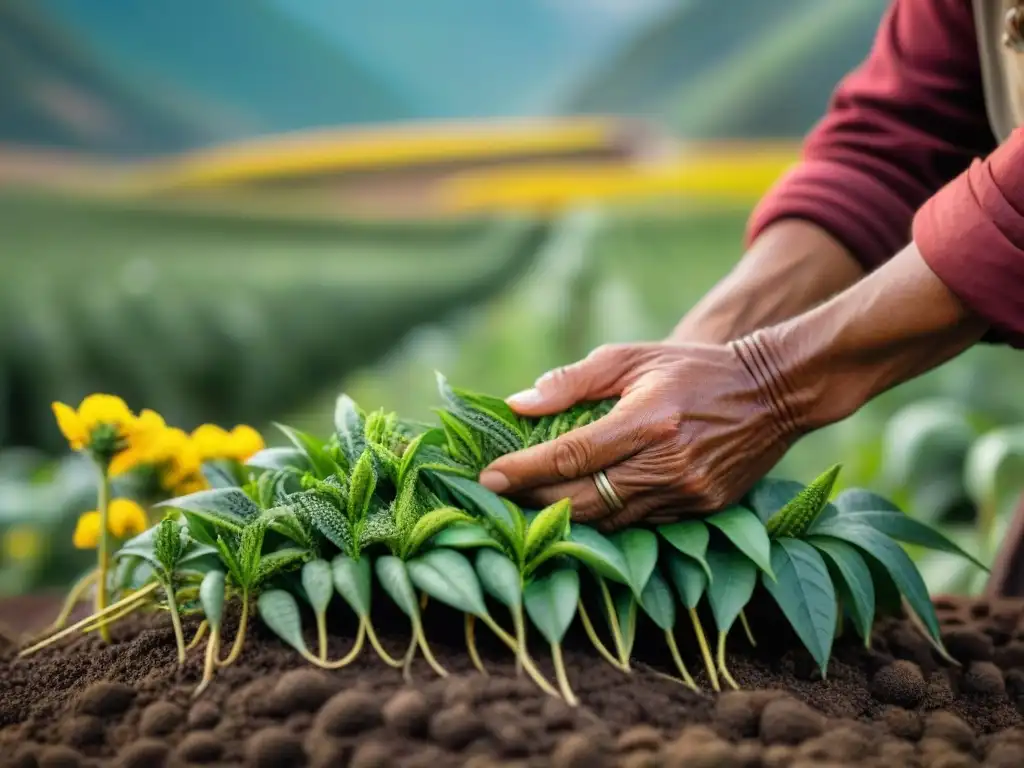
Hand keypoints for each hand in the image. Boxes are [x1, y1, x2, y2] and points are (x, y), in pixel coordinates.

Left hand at [477, 341, 804, 530]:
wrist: (772, 392)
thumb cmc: (692, 367)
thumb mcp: (632, 357)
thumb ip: (573, 381)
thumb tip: (518, 404)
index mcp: (647, 418)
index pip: (570, 454)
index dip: (523, 469)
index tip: (487, 477)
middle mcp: (667, 463)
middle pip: (582, 498)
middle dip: (533, 501)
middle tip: (498, 497)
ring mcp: (687, 492)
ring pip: (608, 522)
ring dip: (563, 519)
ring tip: (528, 507)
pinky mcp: (702, 510)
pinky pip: (640, 526)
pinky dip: (605, 521)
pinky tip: (578, 512)